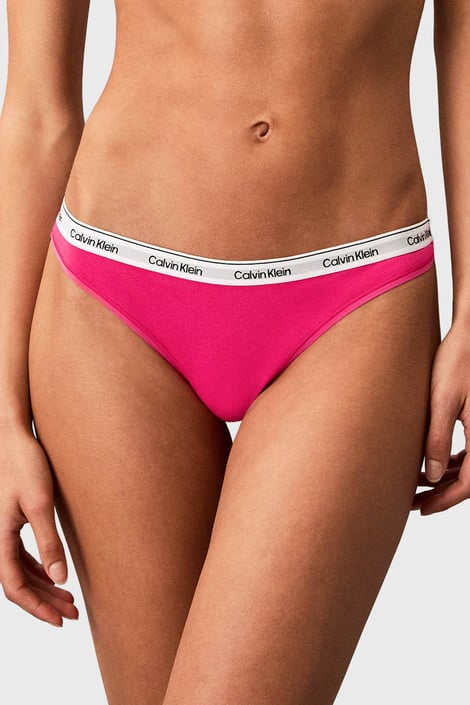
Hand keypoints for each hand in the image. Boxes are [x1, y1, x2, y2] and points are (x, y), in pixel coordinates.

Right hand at [0, 422, 78, 625]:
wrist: (12, 438)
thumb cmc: (25, 465)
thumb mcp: (41, 504)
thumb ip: (49, 542)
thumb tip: (60, 579)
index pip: (14, 587)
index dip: (37, 607)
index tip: (60, 620)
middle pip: (17, 583)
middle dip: (45, 601)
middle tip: (73, 613)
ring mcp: (0, 532)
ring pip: (19, 571)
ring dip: (43, 586)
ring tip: (69, 599)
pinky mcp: (9, 523)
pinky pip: (20, 556)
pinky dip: (38, 569)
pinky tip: (55, 574)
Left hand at [415, 324, 469, 514]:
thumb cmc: (458, 360)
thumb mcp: (442, 400)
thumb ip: (437, 438)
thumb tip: (430, 475)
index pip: (469, 483)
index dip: (445, 500)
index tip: (422, 509)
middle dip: (442, 493)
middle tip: (415, 503)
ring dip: (446, 478)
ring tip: (418, 485)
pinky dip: (454, 462)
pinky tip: (432, 464)